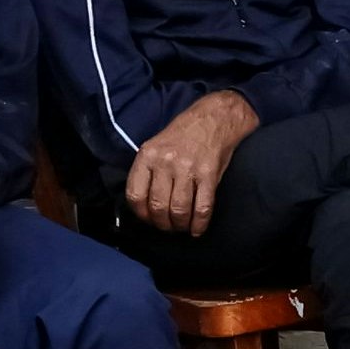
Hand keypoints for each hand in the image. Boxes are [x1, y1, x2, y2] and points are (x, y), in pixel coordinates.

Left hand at [127, 89, 261, 235]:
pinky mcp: (209, 175)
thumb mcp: (156, 146)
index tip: (148, 219)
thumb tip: (144, 203)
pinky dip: (199, 224)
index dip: (141, 214)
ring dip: (179, 225)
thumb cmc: (183, 135)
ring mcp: (188, 169)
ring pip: (179, 210)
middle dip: (162, 224)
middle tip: (167, 226)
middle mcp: (166, 162)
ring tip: (181, 227)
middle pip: (158, 206)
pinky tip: (197, 230)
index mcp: (148, 155)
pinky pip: (203, 207)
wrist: (213, 119)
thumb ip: (148, 171)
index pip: (135, 194)